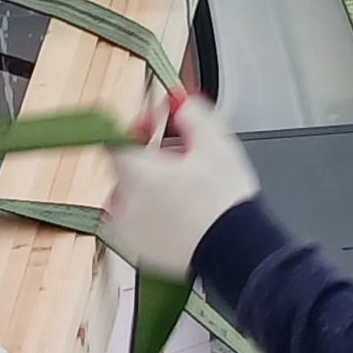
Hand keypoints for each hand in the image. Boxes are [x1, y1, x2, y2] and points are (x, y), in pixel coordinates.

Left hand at [102, 90, 260, 279]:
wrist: (236, 251)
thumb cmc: (225, 205)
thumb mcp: (214, 144)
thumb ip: (190, 114)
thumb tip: (178, 101)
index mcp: (135, 173)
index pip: (116, 141)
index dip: (137, 132)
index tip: (154, 131)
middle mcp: (123, 203)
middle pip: (125, 169)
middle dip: (148, 162)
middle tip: (180, 165)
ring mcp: (128, 230)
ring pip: (129, 197)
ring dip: (149, 190)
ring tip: (184, 192)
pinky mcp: (138, 250)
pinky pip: (136, 224)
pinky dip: (152, 216)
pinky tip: (181, 214)